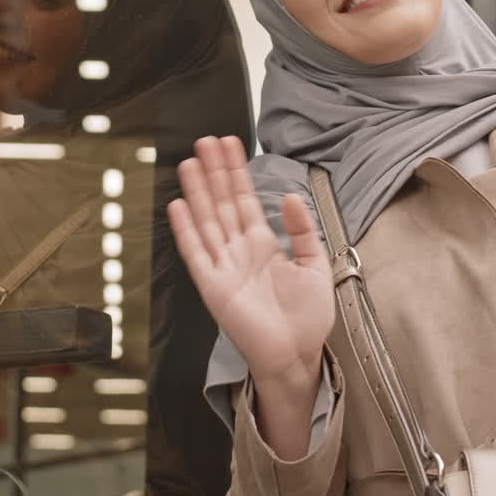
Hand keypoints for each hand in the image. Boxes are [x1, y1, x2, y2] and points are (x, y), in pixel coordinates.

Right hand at [166, 136, 333, 389]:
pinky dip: (187, 230)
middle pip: (222, 203)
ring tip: (190, 162)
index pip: (245, 199)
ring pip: (207, 221)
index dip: (236, 172)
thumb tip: (293, 197)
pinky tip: (179, 206)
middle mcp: (239, 251)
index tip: (230, 145)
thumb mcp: (316, 266)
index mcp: (263, 245)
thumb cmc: (307, 319)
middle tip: (206, 140)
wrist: (298, 356)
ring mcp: (224, 267)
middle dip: (215, 172)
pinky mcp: (214, 288)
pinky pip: (197, 254)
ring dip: (198, 192)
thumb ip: (303, 231)